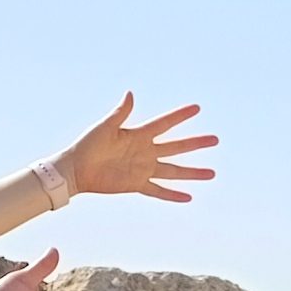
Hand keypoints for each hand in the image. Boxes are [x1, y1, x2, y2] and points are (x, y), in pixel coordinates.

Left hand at [55, 94, 216, 203]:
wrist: (75, 169)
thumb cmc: (86, 145)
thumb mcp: (104, 127)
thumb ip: (120, 113)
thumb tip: (130, 93)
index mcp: (138, 135)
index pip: (164, 123)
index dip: (180, 116)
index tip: (197, 108)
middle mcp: (144, 151)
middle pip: (176, 147)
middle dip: (195, 143)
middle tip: (215, 139)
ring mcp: (142, 168)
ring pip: (173, 171)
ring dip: (192, 173)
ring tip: (212, 174)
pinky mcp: (136, 184)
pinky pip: (158, 190)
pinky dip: (172, 195)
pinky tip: (188, 197)